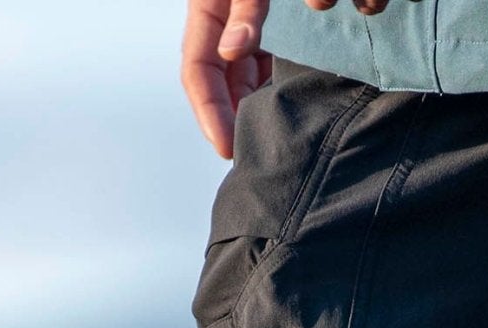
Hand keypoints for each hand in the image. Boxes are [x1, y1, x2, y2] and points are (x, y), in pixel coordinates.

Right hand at [182, 0, 391, 158]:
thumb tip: (234, 49)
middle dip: (233, 118)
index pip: (198, 75)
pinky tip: (289, 105)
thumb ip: (245, 8)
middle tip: (251, 154)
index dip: (210, 113)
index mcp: (207, 12)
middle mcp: (223, 23)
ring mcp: (245, 26)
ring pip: (245, 77)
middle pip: (221, 82)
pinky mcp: (270, 27)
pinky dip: (276, 85)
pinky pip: (267, 63)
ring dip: (254, 105)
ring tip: (269, 139)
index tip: (227, 147)